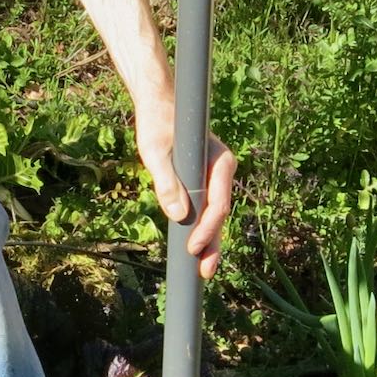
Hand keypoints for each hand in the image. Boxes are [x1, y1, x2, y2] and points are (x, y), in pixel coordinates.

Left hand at [135, 98, 237, 280]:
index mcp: (220, 162)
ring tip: (202, 268)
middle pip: (220, 214)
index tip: (193, 248)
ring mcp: (213, 177)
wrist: (158, 104)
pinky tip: (194, 248)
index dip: (207, 229)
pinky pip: (204, 208)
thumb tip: (179, 216)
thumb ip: (167, 181)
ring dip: (209, 240)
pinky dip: (201, 228)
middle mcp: (221, 171)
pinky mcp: (201, 181)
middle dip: (212, 244)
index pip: (218, 204)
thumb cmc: (158, 123)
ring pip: (214, 214)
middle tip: (205, 272)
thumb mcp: (155, 151)